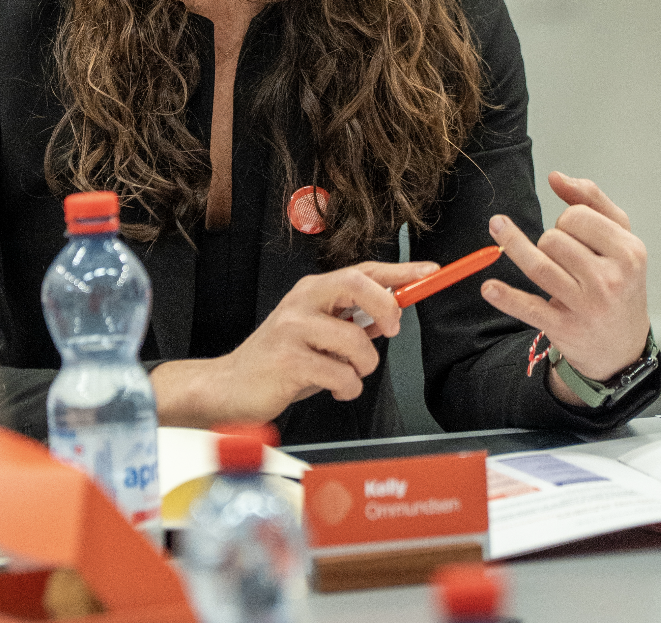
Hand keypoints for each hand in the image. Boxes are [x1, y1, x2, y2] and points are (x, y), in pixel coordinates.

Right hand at [149, 259, 437, 426]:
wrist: (228, 387)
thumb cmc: (278, 362)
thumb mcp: (317, 334)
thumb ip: (350, 320)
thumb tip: (393, 310)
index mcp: (312, 290)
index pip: (364, 270)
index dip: (401, 271)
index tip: (432, 272)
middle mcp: (302, 301)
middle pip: (359, 284)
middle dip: (386, 308)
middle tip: (391, 330)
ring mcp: (293, 328)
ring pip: (358, 342)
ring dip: (363, 368)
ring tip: (345, 376)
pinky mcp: (288, 361)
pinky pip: (342, 376)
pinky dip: (347, 390)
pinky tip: (332, 390)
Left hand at [480, 172, 650, 397]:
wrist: (623, 345)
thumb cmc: (619, 280)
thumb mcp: (619, 237)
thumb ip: (591, 200)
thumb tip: (555, 176)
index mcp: (628, 252)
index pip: (577, 217)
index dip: (567, 219)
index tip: (570, 232)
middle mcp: (610, 280)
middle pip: (554, 240)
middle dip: (549, 240)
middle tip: (560, 254)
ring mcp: (587, 306)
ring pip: (538, 265)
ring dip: (514, 246)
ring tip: (497, 229)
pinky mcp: (564, 327)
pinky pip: (529, 308)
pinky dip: (506, 297)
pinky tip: (489, 287)